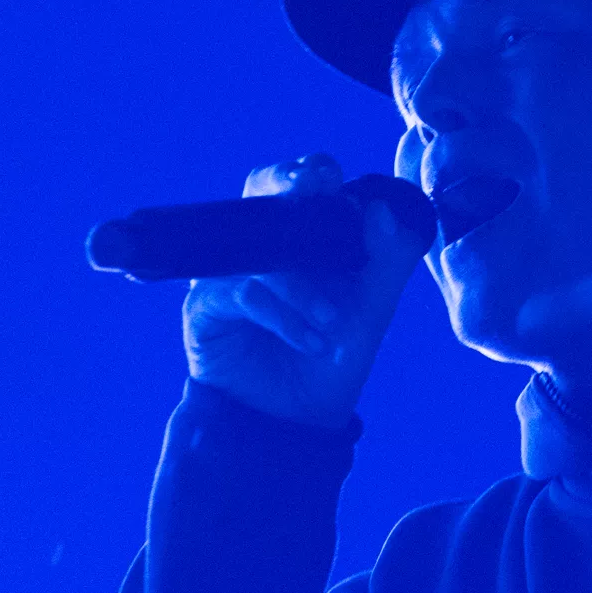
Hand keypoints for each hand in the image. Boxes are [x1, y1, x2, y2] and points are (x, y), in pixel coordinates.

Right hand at [182, 153, 427, 430]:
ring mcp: (227, 276)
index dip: (308, 171)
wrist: (300, 421)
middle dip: (285, 187)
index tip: (328, 174)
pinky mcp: (205, 309)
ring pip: (259, 254)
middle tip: (313, 189)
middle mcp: (260, 250)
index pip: (296, 186)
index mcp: (300, 239)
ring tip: (333, 321)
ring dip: (301, 285)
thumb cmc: (333, 358)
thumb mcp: (373, 310)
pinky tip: (311, 341)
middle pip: (258, 194)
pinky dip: (282, 316)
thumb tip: (379, 209)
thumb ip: (386, 260)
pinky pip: (242, 294)